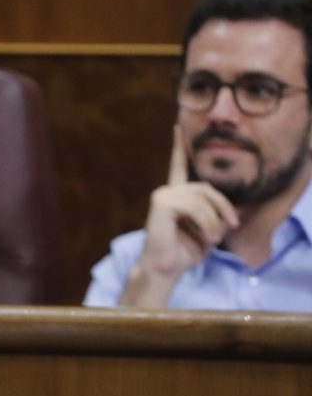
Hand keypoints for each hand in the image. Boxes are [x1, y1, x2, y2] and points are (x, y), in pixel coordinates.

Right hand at [121, 127, 239, 306]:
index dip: (178, 148)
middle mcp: (166, 192)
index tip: (177, 127)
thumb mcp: (207, 229)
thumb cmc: (184, 252)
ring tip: (214, 238)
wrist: (165, 269)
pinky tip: (205, 236)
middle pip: (206, 188)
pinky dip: (206, 222)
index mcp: (175, 196)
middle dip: (224, 206)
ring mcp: (162, 196)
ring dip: (215, 220)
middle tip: (232, 226)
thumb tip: (233, 210)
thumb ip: (215, 213)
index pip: (179, 167)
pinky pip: (194, 206)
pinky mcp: (162, 203)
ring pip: (202, 198)